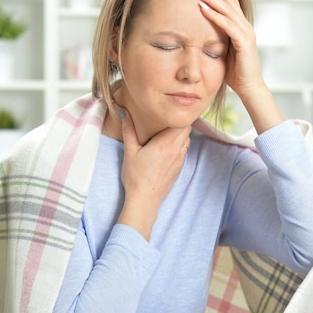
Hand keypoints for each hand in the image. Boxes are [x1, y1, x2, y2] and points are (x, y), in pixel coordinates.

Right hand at [118, 112, 190, 239]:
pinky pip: (184, 150)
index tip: (167, 113)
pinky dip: (179, 145)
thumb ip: (129, 130)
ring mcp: (180, 159)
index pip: (182, 122)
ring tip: (165, 134)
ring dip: (179, 134)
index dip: (177, 115)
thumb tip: (125, 112)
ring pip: (187, 139)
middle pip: (187, 129)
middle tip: (164, 121)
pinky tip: (166, 148)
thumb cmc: (136, 176)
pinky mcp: (180, 167)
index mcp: (166, 143)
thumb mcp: (130, 151)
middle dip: (177, 123)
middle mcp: (177, 150)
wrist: (145, 200)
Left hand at [194, 0, 284, 132]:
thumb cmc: (236, 73)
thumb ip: (218, 39)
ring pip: (227, 9)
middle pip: (229, 0)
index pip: (230, 1)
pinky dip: (214, 15)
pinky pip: (227, 25)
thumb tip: (203, 33)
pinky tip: (203, 7)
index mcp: (241, 26)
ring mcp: (246, 33)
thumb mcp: (225, 51)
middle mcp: (245, 25)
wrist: (249, 88)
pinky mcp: (243, 42)